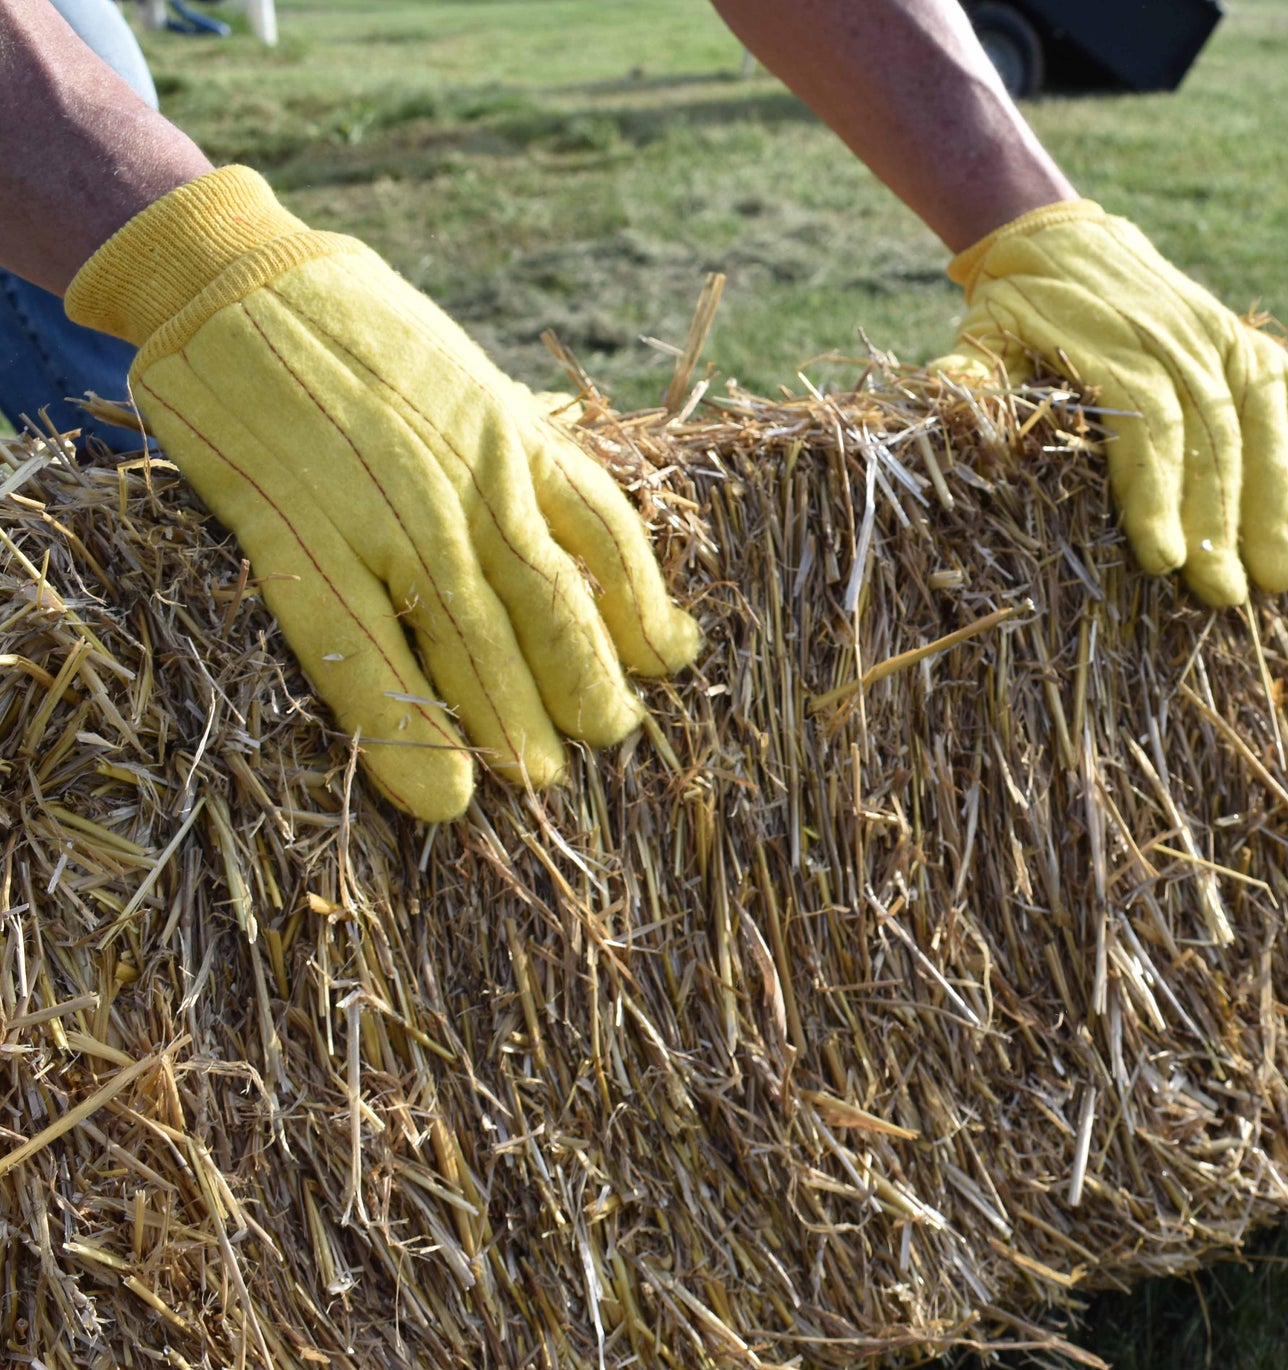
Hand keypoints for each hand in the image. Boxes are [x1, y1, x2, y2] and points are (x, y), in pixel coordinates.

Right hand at [66, 167, 699, 821]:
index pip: (605, 535)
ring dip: (515, 720)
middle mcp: (467, 480)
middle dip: (587, 683)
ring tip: (541, 777)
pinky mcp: (299, 536)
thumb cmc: (356, 332)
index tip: (672, 657)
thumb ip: (516, 444)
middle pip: (550, 603)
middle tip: (607, 740)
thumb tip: (569, 515)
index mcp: (512, 434)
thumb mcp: (465, 371)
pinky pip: (362, 652)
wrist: (230, 276)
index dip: (644, 606)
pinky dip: (405, 729)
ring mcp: (387, 512)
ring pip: (474, 638)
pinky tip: (442, 791)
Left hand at [935, 201, 1287, 605]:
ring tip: (1284, 574)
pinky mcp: (1243, 343)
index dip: (1157, 490)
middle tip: (1228, 594)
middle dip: (1222, 519)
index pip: (1146, 420)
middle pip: (1211, 434)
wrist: (1058, 239)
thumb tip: (943, 407)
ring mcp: (1216, 337)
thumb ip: (974, 379)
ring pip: (1261, 422)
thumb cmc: (1013, 310)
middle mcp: (1173, 337)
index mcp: (1108, 342)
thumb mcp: (983, 337)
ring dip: (1277, 500)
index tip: (1162, 558)